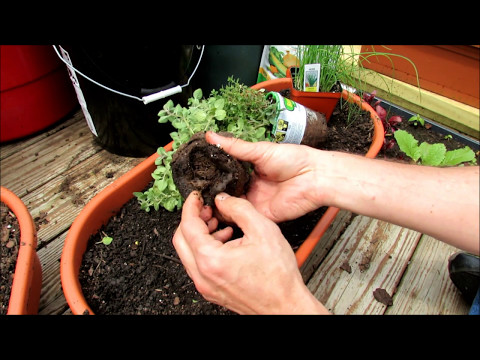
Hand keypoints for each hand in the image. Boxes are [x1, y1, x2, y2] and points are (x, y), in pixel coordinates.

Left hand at [172, 191, 328, 313]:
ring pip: (188, 253)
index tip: (196, 197)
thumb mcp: (263, 230)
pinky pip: (199, 265)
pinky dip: (205, 249)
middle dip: (192, 220)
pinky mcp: (212, 291)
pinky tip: (226, 241)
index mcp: (211, 260)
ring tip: (220, 225)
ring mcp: (206, 286)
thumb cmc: (278, 276)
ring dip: (199, 235)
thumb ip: (239, 208)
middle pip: (180, 240)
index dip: (191, 206)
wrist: (285, 306)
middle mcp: (203, 276)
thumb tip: (223, 200)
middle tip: (208, 209)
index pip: (188, 225)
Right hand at [205, 131, 324, 222]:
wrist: (314, 177)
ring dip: (219, 205)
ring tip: (202, 201)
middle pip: (226, 193)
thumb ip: (235, 147)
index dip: (212, 176)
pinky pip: (243, 218)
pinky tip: (219, 210)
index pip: (225, 176)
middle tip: (196, 191)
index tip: (197, 174)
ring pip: (231, 207)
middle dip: (212, 193)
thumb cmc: (293, 159)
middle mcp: (251, 188)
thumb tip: (211, 136)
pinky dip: (231, 216)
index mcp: (250, 172)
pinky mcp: (262, 215)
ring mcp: (255, 203)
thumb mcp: (260, 150)